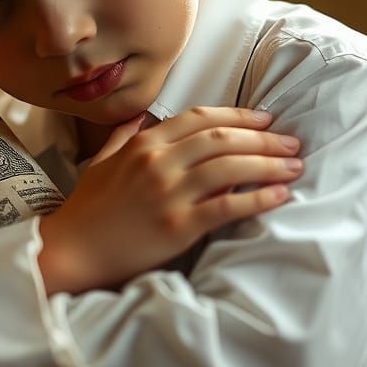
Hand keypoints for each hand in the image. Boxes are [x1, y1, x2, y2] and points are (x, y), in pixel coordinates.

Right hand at [38, 106, 301, 292]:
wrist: (71, 250)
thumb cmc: (87, 210)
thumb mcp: (102, 163)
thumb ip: (124, 137)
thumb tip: (138, 117)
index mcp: (143, 144)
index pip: (200, 118)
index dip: (238, 116)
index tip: (265, 120)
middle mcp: (158, 162)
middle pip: (222, 139)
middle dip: (263, 139)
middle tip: (292, 142)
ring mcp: (168, 193)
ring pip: (230, 168)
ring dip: (268, 164)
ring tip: (295, 166)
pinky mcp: (178, 226)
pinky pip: (227, 207)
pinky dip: (257, 199)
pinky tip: (279, 196)